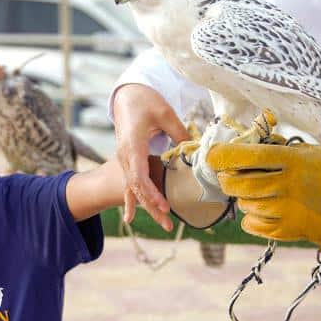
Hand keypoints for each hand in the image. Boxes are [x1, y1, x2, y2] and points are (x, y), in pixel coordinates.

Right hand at [113, 84, 190, 230]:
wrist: (126, 96)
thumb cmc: (145, 101)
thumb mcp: (165, 113)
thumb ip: (180, 133)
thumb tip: (197, 152)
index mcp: (132, 146)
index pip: (138, 176)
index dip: (151, 192)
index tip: (165, 205)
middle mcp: (125, 156)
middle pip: (136, 188)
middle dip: (152, 206)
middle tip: (168, 223)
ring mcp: (124, 160)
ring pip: (133, 189)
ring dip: (147, 207)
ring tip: (164, 225)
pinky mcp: (127, 161)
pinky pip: (129, 184)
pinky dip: (132, 200)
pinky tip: (130, 217)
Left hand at [207, 142, 320, 255]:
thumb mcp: (307, 151)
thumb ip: (274, 149)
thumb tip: (241, 144)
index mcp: (291, 160)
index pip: (244, 156)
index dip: (221, 155)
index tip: (212, 155)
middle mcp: (286, 185)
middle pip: (236, 184)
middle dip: (227, 179)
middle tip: (230, 176)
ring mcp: (287, 210)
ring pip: (244, 205)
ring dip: (243, 198)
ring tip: (259, 192)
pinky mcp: (289, 230)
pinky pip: (251, 225)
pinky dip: (250, 217)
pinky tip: (263, 209)